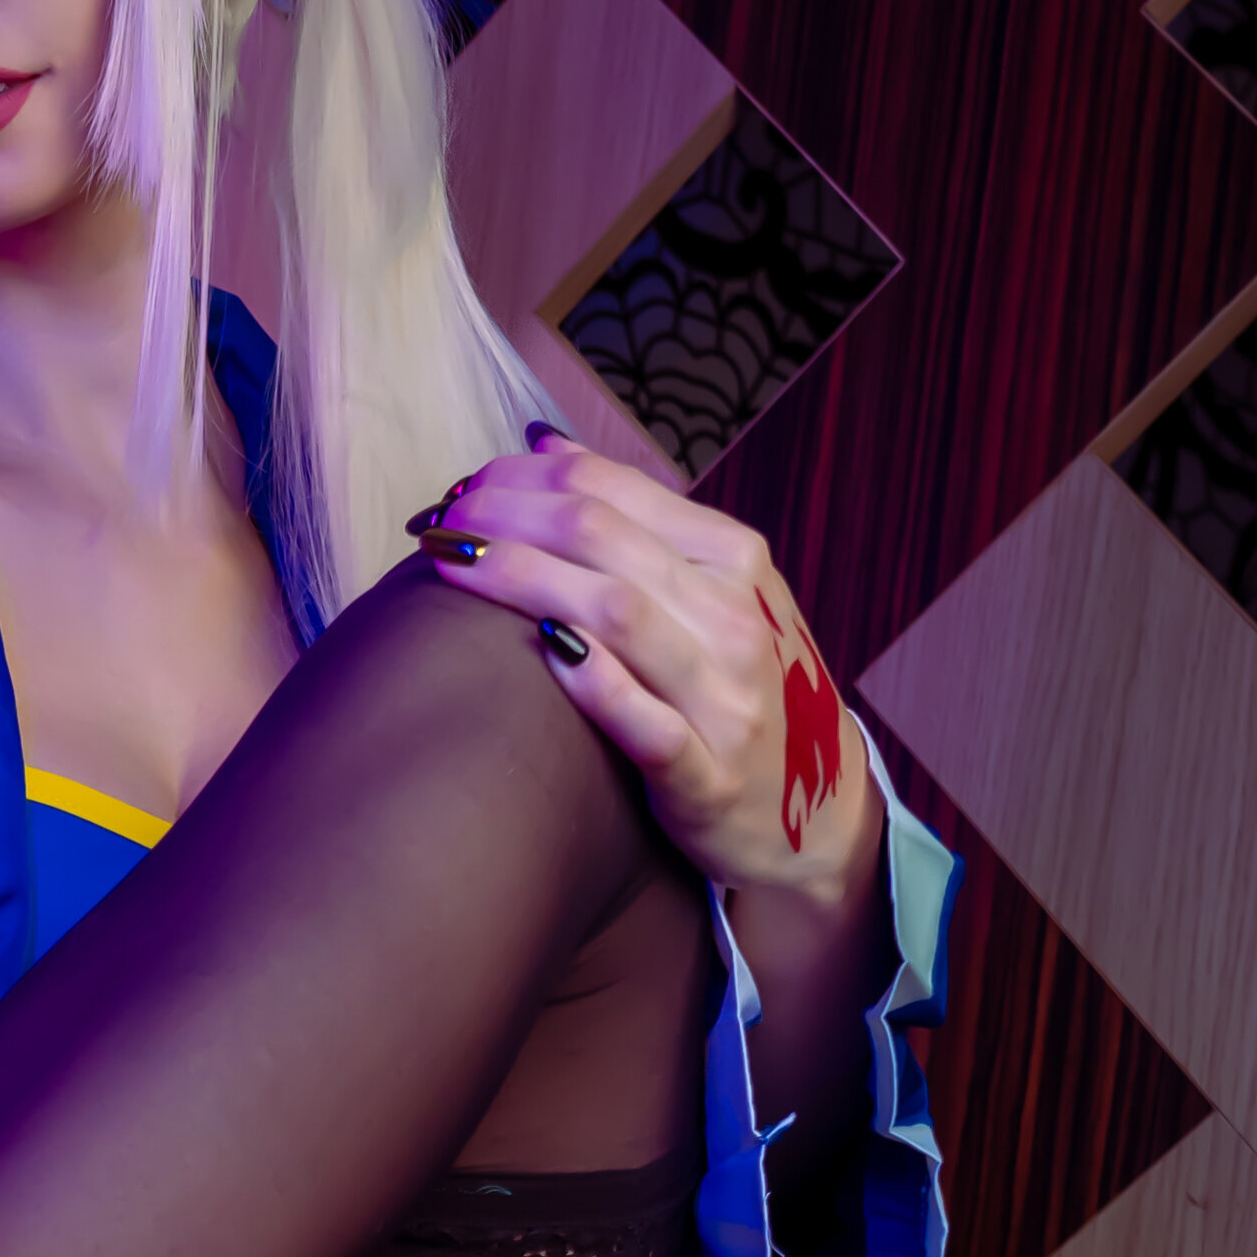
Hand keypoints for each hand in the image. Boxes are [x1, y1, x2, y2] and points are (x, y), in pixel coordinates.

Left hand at [408, 428, 877, 912]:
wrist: (814, 809)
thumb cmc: (736, 688)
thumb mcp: (712, 590)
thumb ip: (634, 523)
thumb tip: (546, 447)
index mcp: (733, 558)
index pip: (614, 491)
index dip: (527, 478)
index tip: (465, 487)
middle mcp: (732, 619)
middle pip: (604, 539)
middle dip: (510, 518)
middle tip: (441, 523)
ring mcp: (725, 701)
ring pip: (620, 614)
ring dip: (526, 579)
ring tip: (454, 565)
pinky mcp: (707, 780)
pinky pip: (649, 725)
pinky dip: (596, 683)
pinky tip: (543, 653)